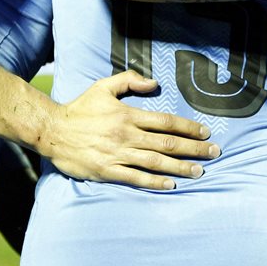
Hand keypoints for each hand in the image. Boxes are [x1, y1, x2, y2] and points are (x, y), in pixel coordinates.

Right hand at [38, 70, 220, 189]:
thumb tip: (154, 82)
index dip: (189, 127)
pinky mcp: (107, 171)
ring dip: (181, 167)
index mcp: (128, 115)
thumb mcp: (103, 87)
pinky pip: (136, 178)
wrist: (51, 131)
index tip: (206, 132)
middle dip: (194, 148)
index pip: (166, 121)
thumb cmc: (79, 108)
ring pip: (156, 162)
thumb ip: (129, 80)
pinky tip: (171, 185)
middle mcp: (126, 135)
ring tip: (200, 171)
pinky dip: (155, 182)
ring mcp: (117, 155)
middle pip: (168, 143)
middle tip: (215, 152)